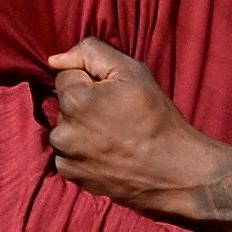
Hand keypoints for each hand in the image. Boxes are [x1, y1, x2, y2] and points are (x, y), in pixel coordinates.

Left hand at [46, 36, 231, 231]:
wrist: (176, 170)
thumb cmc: (156, 117)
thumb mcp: (132, 71)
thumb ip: (90, 53)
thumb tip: (55, 60)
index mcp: (74, 101)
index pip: (66, 75)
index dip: (92, 81)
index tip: (114, 94)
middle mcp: (63, 133)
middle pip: (65, 104)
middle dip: (85, 104)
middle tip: (119, 116)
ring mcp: (67, 158)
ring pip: (67, 129)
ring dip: (83, 129)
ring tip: (117, 136)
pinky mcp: (74, 178)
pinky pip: (70, 154)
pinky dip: (84, 152)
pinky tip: (110, 153)